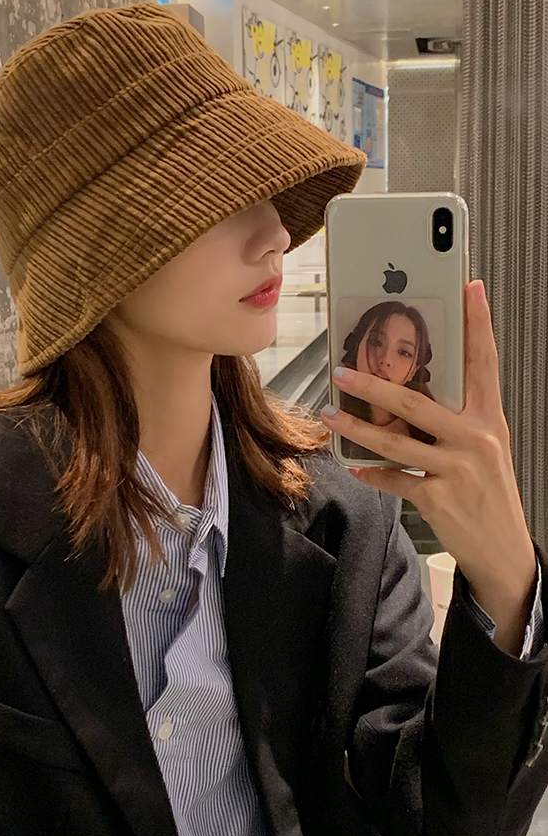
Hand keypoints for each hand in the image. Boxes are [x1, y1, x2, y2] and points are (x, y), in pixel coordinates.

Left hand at [321, 280, 535, 609]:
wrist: (503, 548)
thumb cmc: (489, 490)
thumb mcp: (484, 447)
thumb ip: (454, 419)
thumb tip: (404, 397)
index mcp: (490, 418)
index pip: (485, 362)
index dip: (478, 324)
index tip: (470, 287)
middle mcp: (476, 438)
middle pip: (418, 402)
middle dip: (375, 385)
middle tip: (341, 370)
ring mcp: (457, 468)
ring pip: (396, 441)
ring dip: (357, 427)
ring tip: (331, 414)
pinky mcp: (438, 497)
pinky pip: (394, 479)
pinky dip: (372, 473)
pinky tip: (354, 466)